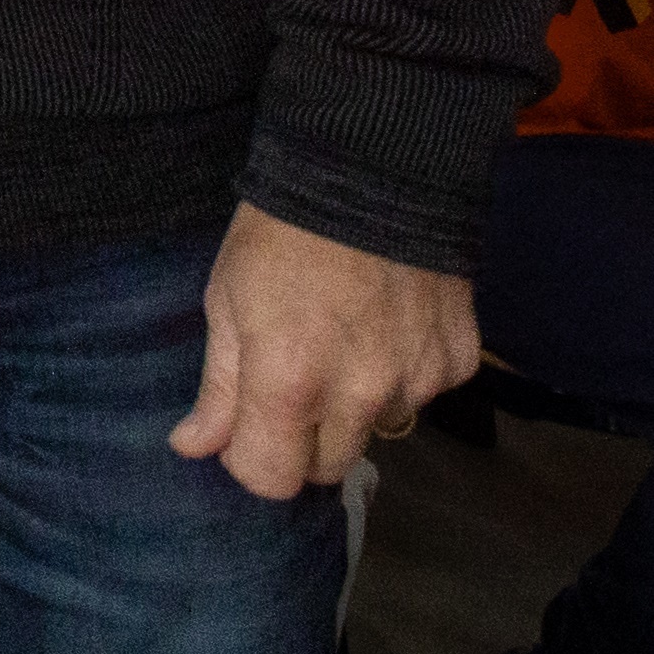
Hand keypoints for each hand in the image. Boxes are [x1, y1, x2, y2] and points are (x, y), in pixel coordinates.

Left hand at [175, 202, 478, 499]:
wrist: (373, 175)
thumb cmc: (279, 236)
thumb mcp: (227, 301)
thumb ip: (219, 386)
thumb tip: (194, 448)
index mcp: (291, 383)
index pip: (271, 479)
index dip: (250, 460)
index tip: (243, 429)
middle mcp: (361, 396)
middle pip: (327, 467)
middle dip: (301, 442)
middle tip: (288, 386)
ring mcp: (418, 382)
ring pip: (377, 431)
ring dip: (352, 408)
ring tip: (338, 344)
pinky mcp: (458, 363)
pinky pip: (422, 395)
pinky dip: (400, 376)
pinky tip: (384, 327)